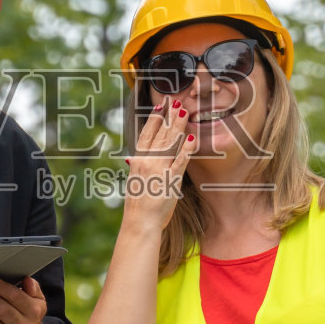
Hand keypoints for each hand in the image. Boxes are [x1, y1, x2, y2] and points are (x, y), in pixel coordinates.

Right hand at [123, 98, 195, 231]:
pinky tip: (192, 138)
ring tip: (185, 111)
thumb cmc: (138, 204)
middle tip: (176, 101)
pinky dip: (186, 149)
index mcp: (138, 160)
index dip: (154, 119)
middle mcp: (147, 161)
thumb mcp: (134, 181)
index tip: (161, 107)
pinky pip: (180, 161)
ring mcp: (159, 169)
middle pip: (160, 134)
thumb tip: (132, 157)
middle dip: (169, 116)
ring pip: (170, 143)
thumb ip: (136, 167)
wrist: (140, 222)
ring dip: (178, 126)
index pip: (147, 134)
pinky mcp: (170, 180)